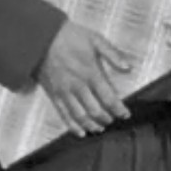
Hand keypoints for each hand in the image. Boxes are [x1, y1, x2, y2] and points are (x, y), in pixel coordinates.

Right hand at [35, 19, 133, 135]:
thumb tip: (128, 67)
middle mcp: (78, 86)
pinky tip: (81, 132)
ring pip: (81, 116)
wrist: (42, 37)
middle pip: (96, 111)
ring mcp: (65, 92)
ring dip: (92, 125)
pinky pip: (64, 115)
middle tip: (113, 120)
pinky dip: (73, 127)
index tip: (125, 114)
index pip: (109, 98)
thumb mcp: (96, 40)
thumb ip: (113, 54)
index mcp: (91, 73)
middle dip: (107, 119)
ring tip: (100, 128)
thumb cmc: (69, 37)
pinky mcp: (54, 95)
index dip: (119, 109)